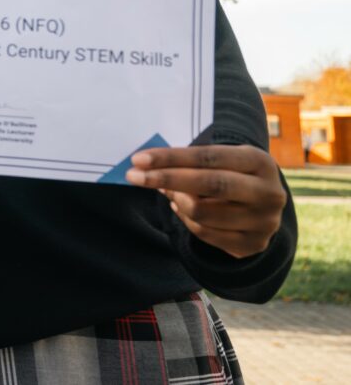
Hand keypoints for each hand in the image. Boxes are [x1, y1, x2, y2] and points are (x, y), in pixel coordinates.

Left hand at [126, 145, 286, 258]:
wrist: (265, 206)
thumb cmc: (232, 173)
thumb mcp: (222, 160)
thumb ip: (190, 161)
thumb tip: (145, 164)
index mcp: (260, 162)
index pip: (209, 157)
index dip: (172, 158)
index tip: (139, 159)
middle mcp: (268, 193)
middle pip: (209, 184)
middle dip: (166, 178)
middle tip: (133, 176)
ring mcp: (263, 222)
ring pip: (202, 212)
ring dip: (176, 199)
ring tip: (168, 191)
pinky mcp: (252, 245)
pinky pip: (204, 233)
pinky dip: (184, 218)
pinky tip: (180, 206)